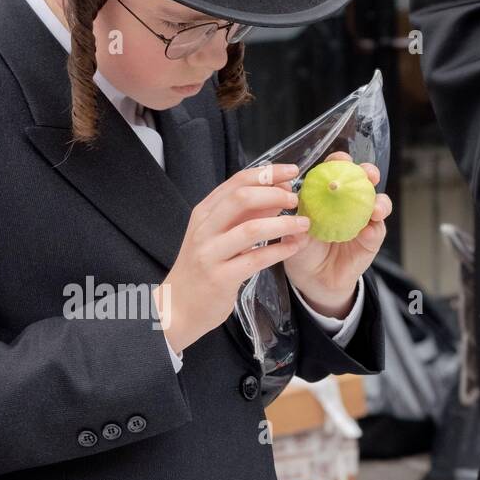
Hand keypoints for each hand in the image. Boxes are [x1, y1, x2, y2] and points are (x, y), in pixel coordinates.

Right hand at [153, 162, 310, 354]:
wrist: (176, 308)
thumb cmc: (201, 269)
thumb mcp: (216, 235)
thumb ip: (244, 215)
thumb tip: (278, 193)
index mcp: (204, 213)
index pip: (236, 182)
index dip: (267, 174)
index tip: (291, 172)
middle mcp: (205, 229)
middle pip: (242, 198)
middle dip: (275, 194)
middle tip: (296, 200)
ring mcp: (210, 253)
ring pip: (252, 229)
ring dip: (283, 224)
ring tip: (303, 225)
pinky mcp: (220, 278)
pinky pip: (256, 259)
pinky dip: (279, 251)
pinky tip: (293, 247)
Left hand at [282, 151, 392, 315]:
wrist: (312, 280)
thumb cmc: (302, 251)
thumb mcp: (293, 236)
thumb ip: (295, 224)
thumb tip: (292, 213)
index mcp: (328, 196)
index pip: (336, 172)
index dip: (340, 162)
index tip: (341, 159)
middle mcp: (349, 204)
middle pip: (363, 182)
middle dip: (369, 173)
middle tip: (368, 174)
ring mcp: (363, 221)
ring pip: (378, 204)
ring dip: (379, 202)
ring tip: (375, 207)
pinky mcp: (371, 241)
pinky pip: (377, 232)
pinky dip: (374, 229)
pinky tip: (369, 230)